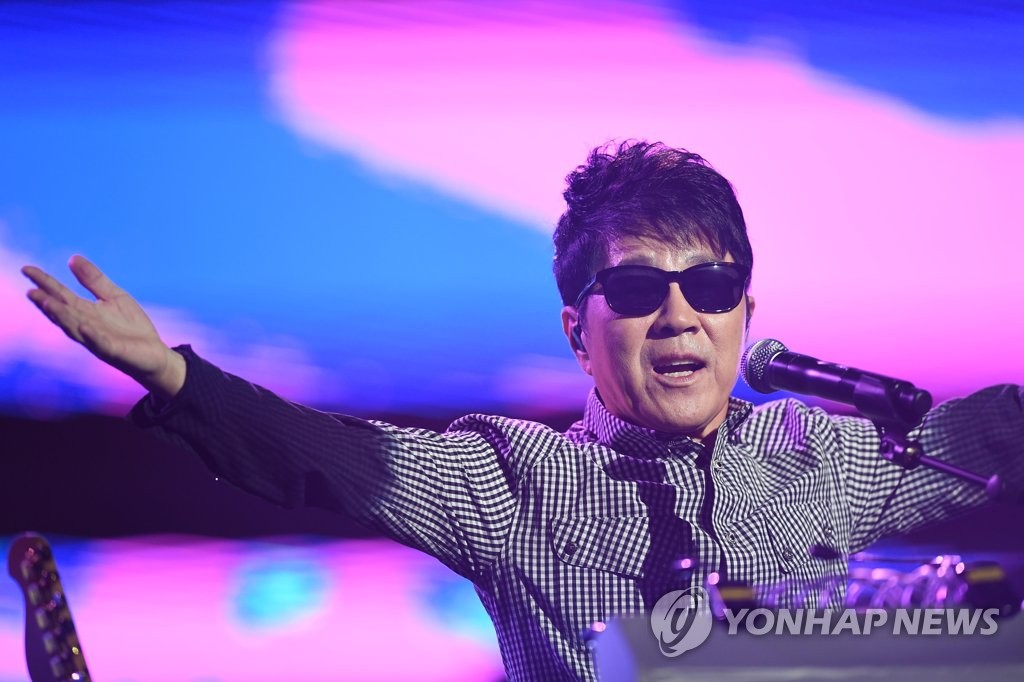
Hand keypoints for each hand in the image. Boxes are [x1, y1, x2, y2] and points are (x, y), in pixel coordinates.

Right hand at [22, 255, 185, 399]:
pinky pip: (101, 343)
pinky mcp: (114, 351)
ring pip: (75, 328)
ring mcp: (98, 340)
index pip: (60, 295)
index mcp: (85, 311)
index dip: (44, 283)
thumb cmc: (131, 326)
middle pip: (63, 313)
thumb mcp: (114, 296)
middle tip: (31, 291)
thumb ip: (94, 280)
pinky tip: (84, 326)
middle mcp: (86, 326)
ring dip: (62, 317)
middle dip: (47, 303)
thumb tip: (72, 258)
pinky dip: (92, 335)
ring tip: (48, 303)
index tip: (27, 269)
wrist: (154, 352)